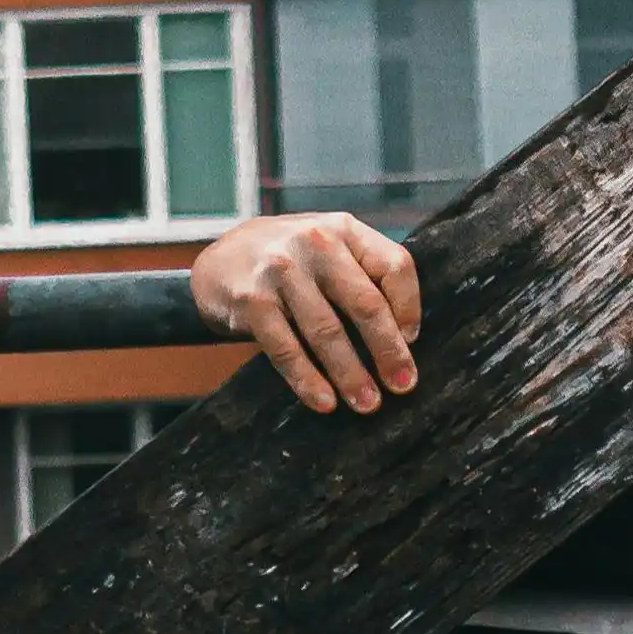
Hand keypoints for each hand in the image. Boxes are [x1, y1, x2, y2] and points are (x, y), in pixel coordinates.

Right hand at [189, 214, 421, 416]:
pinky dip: (307, 380)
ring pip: (327, 331)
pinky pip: (286, 348)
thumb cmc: (290, 261)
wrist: (220, 259)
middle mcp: (315, 243)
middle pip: (366, 303)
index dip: (410, 306)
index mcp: (344, 230)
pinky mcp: (252, 301)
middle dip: (388, 351)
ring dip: (351, 374)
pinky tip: (325, 402)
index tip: (412, 341)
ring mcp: (280, 271)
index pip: (394, 265)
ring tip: (367, 403)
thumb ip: (362, 275)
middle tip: (403, 385)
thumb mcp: (329, 249)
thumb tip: (404, 337)